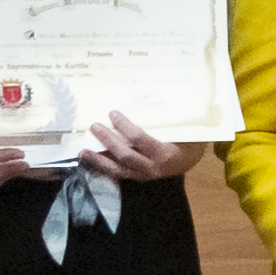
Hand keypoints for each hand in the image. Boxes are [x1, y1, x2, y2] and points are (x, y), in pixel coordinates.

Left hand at [74, 112, 189, 184]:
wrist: (192, 161)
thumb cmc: (190, 141)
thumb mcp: (188, 130)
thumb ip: (173, 119)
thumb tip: (155, 97)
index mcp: (165, 154)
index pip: (139, 139)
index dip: (124, 126)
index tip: (113, 113)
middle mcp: (153, 168)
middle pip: (124, 155)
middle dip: (107, 140)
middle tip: (94, 126)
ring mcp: (145, 175)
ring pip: (118, 169)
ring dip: (99, 160)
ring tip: (83, 150)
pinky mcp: (138, 177)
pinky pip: (118, 174)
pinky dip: (104, 167)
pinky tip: (92, 160)